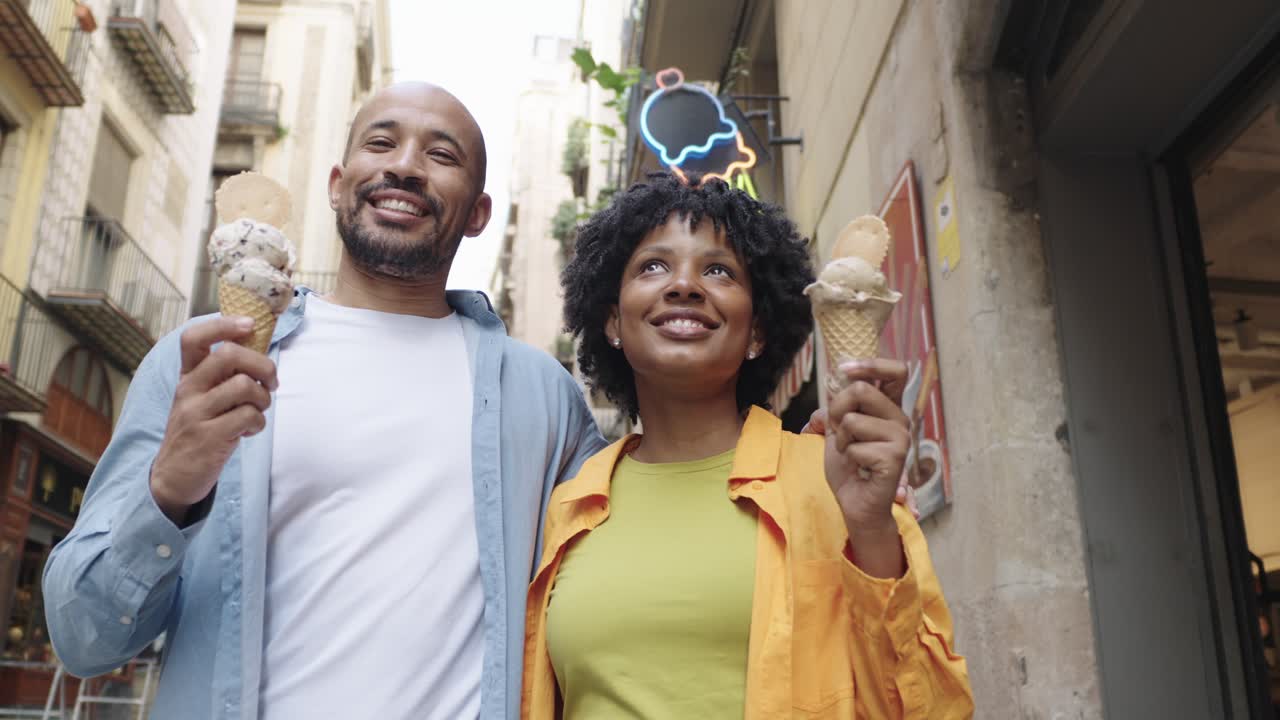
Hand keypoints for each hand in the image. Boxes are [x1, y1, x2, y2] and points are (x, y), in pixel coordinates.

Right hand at [150, 317, 277, 522]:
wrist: (174, 476)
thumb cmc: (199, 430)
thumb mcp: (203, 398)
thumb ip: (223, 376)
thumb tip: (259, 351)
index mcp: (187, 376)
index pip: (194, 338)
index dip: (223, 324)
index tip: (249, 325)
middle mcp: (188, 390)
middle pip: (229, 355)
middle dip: (263, 364)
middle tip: (271, 381)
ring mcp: (196, 413)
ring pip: (244, 386)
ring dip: (263, 398)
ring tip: (257, 411)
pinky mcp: (209, 436)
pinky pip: (248, 416)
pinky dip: (258, 423)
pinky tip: (248, 431)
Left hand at [802, 358, 917, 518]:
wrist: (855, 502)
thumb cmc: (849, 465)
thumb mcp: (837, 428)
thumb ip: (838, 403)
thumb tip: (836, 378)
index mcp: (889, 407)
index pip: (896, 370)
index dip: (870, 364)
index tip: (844, 369)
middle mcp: (900, 418)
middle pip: (861, 389)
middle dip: (837, 409)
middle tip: (840, 431)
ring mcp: (901, 437)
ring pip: (853, 419)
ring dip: (842, 439)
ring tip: (852, 453)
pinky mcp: (895, 457)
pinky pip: (855, 445)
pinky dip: (848, 457)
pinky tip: (859, 468)